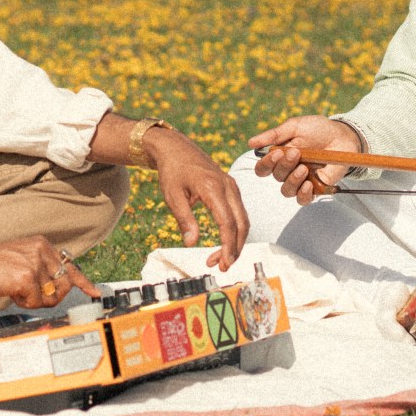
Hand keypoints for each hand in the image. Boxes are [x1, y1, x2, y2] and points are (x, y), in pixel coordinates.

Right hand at [0, 230, 99, 310]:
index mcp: (42, 244)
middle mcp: (42, 250)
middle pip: (62, 286)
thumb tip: (57, 289)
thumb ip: (39, 268)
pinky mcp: (26, 277)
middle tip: (28, 295)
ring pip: (49, 298)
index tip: (95, 292)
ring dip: (32, 301)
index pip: (69, 265)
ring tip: (13, 288)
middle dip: (50, 298)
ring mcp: (35, 263)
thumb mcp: (20, 258)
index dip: (83, 282)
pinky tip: (10, 291)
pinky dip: (23, 303)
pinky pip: (35, 303)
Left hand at [145, 126, 249, 270]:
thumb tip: (191, 243)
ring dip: (235, 241)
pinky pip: (238, 212)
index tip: (223, 263)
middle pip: (242, 223)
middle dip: (235, 248)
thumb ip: (184, 219)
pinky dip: (234, 230)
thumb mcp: (172, 196)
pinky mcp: (231, 188)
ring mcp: (232, 186)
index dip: (228, 246)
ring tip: (218, 259)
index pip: (228, 223)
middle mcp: (228, 186)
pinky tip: (223, 242)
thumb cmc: (172, 171)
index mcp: (213, 188)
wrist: (175, 148)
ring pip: (243, 219)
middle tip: (222, 267)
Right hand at [245, 114, 362, 206]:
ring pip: (287, 190)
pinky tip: (309, 182)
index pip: (263, 168)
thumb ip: (274, 135)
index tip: (276, 153)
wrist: (343, 136)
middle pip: (276, 176)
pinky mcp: (316, 188)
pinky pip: (302, 199)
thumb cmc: (318, 129)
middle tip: (296, 152)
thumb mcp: (295, 127)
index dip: (265, 164)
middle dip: (284, 165)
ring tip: (304, 168)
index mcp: (280, 156)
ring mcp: (301, 181)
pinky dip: (303, 193)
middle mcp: (288, 171)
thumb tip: (251, 143)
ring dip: (292, 180)